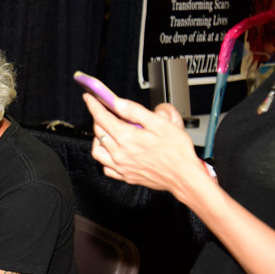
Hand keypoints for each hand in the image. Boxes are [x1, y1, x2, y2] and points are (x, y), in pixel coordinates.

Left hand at [83, 93, 204, 199]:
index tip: (89, 97)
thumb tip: (119, 103)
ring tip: (106, 131)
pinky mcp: (126, 176)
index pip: (102, 117)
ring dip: (98, 139)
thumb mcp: (160, 123)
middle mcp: (120, 153)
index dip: (94, 105)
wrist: (184, 176)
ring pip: (98, 151)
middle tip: (102, 111)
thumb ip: (136, 112)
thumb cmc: (177, 151)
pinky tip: (112, 152)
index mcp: (127, 137)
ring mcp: (121, 166)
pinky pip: (106, 167)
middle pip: (99, 132)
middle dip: (97, 118)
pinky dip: (105, 158)